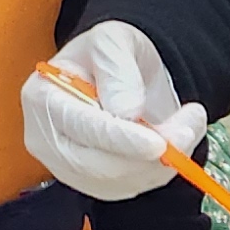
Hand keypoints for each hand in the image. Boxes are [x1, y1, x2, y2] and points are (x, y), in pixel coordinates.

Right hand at [20, 22, 207, 201]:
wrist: (120, 75)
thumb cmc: (110, 56)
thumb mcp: (113, 41)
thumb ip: (116, 69)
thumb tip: (126, 111)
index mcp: (42, 96)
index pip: (79, 128)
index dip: (119, 140)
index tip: (157, 143)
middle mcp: (46, 138)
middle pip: (95, 166)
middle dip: (147, 157)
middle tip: (188, 130)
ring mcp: (66, 165)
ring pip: (117, 182)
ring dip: (161, 163)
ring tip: (187, 125)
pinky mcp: (90, 182)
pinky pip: (128, 188)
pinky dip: (158, 171)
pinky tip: (171, 143)